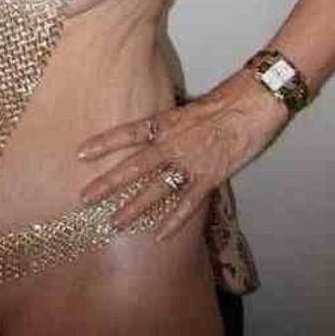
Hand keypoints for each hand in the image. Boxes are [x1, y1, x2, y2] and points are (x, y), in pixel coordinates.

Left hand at [77, 69, 289, 240]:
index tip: (80, 153)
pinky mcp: (210, 177)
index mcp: (166, 122)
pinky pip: (187, 203)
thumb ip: (171, 123)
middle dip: (108, 183)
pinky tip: (158, 235)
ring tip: (113, 222)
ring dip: (134, 207)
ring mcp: (190, 162)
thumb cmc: (226, 100)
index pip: (127, 133)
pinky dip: (173, 221)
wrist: (254, 102)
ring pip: (155, 189)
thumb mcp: (189, 108)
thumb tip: (156, 131)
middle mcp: (172, 143)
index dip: (103, 142)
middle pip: (134, 166)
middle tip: (84, 197)